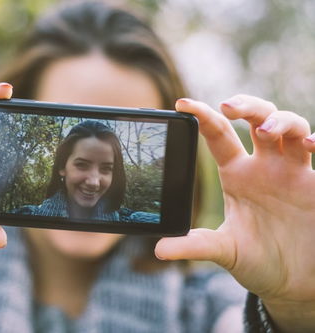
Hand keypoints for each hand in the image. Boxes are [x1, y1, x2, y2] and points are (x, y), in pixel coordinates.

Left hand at [155, 95, 314, 331]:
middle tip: (229, 106)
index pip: (218, 136)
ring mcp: (293, 172)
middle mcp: (264, 166)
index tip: (182, 103)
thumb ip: (194, 245)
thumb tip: (159, 249)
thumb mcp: (224, 251)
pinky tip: (309, 145)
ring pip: (291, 127)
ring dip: (281, 120)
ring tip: (265, 130)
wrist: (293, 283)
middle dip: (246, 106)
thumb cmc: (257, 261)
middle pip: (257, 119)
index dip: (203, 116)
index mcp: (237, 174)